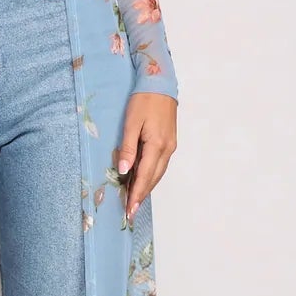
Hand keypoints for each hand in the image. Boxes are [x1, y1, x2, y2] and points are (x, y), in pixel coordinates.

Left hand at [116, 93, 177, 220]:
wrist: (160, 84)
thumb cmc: (143, 101)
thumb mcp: (131, 123)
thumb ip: (128, 148)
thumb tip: (125, 171)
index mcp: (157, 145)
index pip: (145, 176)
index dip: (136, 194)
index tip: (129, 210)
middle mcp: (167, 149)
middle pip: (154, 178)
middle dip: (141, 195)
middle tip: (130, 211)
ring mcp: (170, 146)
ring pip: (158, 173)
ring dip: (146, 187)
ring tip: (134, 200)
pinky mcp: (169, 142)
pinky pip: (159, 165)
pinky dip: (151, 175)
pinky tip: (142, 180)